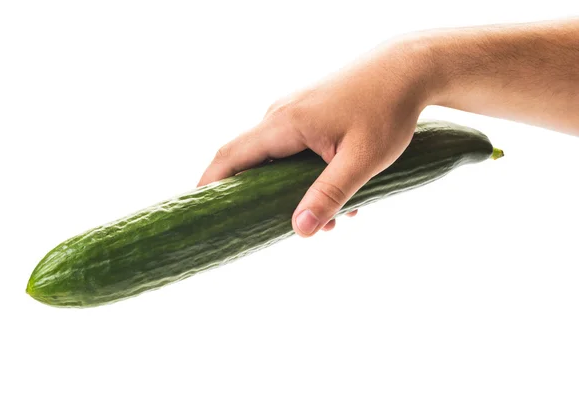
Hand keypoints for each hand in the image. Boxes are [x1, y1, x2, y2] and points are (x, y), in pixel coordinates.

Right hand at [198, 37, 433, 236]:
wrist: (407, 68)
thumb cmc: (387, 109)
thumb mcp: (361, 159)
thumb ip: (329, 194)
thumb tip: (300, 230)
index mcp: (284, 124)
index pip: (231, 156)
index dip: (210, 184)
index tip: (200, 210)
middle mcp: (281, 115)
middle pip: (249, 160)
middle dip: (256, 197)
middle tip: (265, 226)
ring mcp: (294, 112)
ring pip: (277, 158)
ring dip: (291, 190)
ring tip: (330, 216)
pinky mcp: (308, 113)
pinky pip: (294, 148)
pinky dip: (306, 174)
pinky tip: (339, 191)